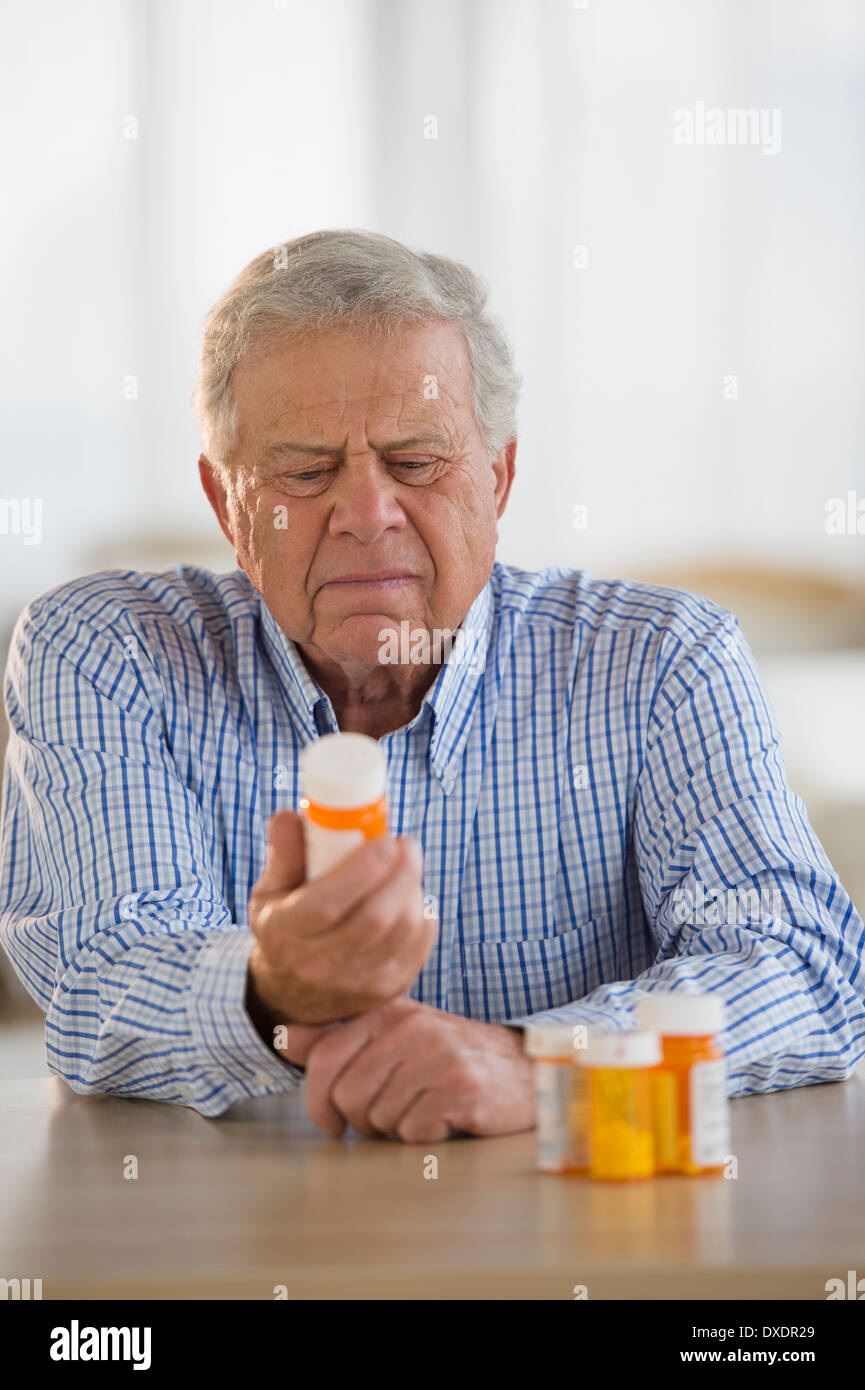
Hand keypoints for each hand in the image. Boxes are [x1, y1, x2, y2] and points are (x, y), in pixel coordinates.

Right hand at [247, 811, 435, 1041]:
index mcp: (284, 933)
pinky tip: (411, 895)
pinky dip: (423, 914)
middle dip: (400, 873)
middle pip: (374, 919)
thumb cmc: (286, 926)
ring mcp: (356, 983)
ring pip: (402, 930)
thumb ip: (284, 852)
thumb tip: (291, 816)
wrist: (294, 991)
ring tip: (407, 865)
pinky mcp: (387, 989)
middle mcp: (318, 964)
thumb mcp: (270, 890)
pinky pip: (419, 945)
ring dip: (413, 889)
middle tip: (406, 844)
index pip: (326, 904)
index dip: (362, 870)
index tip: (384, 840)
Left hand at [280, 997, 534, 1142]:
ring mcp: (437, 1056)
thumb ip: (337, 1038)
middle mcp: (411, 1027)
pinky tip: (446, 1119)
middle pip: (347, 1096)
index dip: (317, 1101)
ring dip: (396, 1129)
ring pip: (378, 1118)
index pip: (324, 1059)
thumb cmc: (450, 1057)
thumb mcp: (393, 1037)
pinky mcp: (461, 1088)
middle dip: (362, 1120)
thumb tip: (283, 1037)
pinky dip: (425, 1137)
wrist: (524, 1070)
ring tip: (423, 1110)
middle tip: (390, 1116)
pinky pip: (413, 1133)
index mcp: (389, 1012)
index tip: (331, 1122)